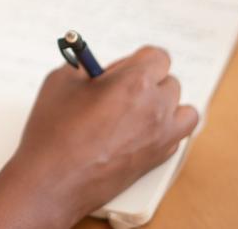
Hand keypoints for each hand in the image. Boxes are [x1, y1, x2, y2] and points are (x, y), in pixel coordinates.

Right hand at [0, 45, 196, 228]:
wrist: (52, 181)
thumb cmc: (54, 132)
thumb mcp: (62, 80)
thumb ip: (85, 66)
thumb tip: (95, 66)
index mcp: (134, 82)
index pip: (158, 57)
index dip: (139, 60)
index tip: (123, 67)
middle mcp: (155, 108)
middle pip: (170, 82)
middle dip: (148, 82)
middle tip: (120, 89)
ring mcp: (161, 136)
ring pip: (184, 111)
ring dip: (167, 106)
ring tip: (140, 110)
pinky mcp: (158, 160)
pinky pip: (177, 137)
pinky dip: (165, 131)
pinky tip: (139, 131)